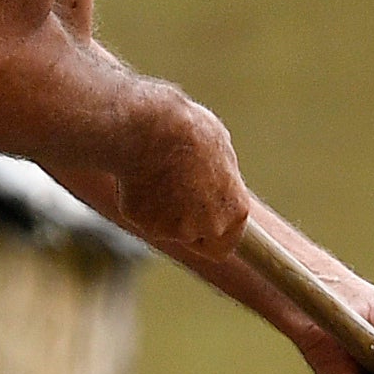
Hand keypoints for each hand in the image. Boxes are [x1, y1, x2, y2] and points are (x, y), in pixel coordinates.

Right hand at [121, 97, 251, 255]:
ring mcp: (174, 229)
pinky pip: (140, 214)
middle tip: (174, 187)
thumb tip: (213, 182)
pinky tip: (139, 173)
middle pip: (194, 236)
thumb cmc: (191, 131)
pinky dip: (138, 200)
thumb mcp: (219, 149)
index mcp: (235, 211)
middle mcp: (209, 226)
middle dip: (184, 219)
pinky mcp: (143, 223)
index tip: (200, 222)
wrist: (152, 129)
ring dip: (160, 207)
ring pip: (164, 225)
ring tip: (156, 171)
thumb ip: (218, 178)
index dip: (211, 231)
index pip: (224, 244)